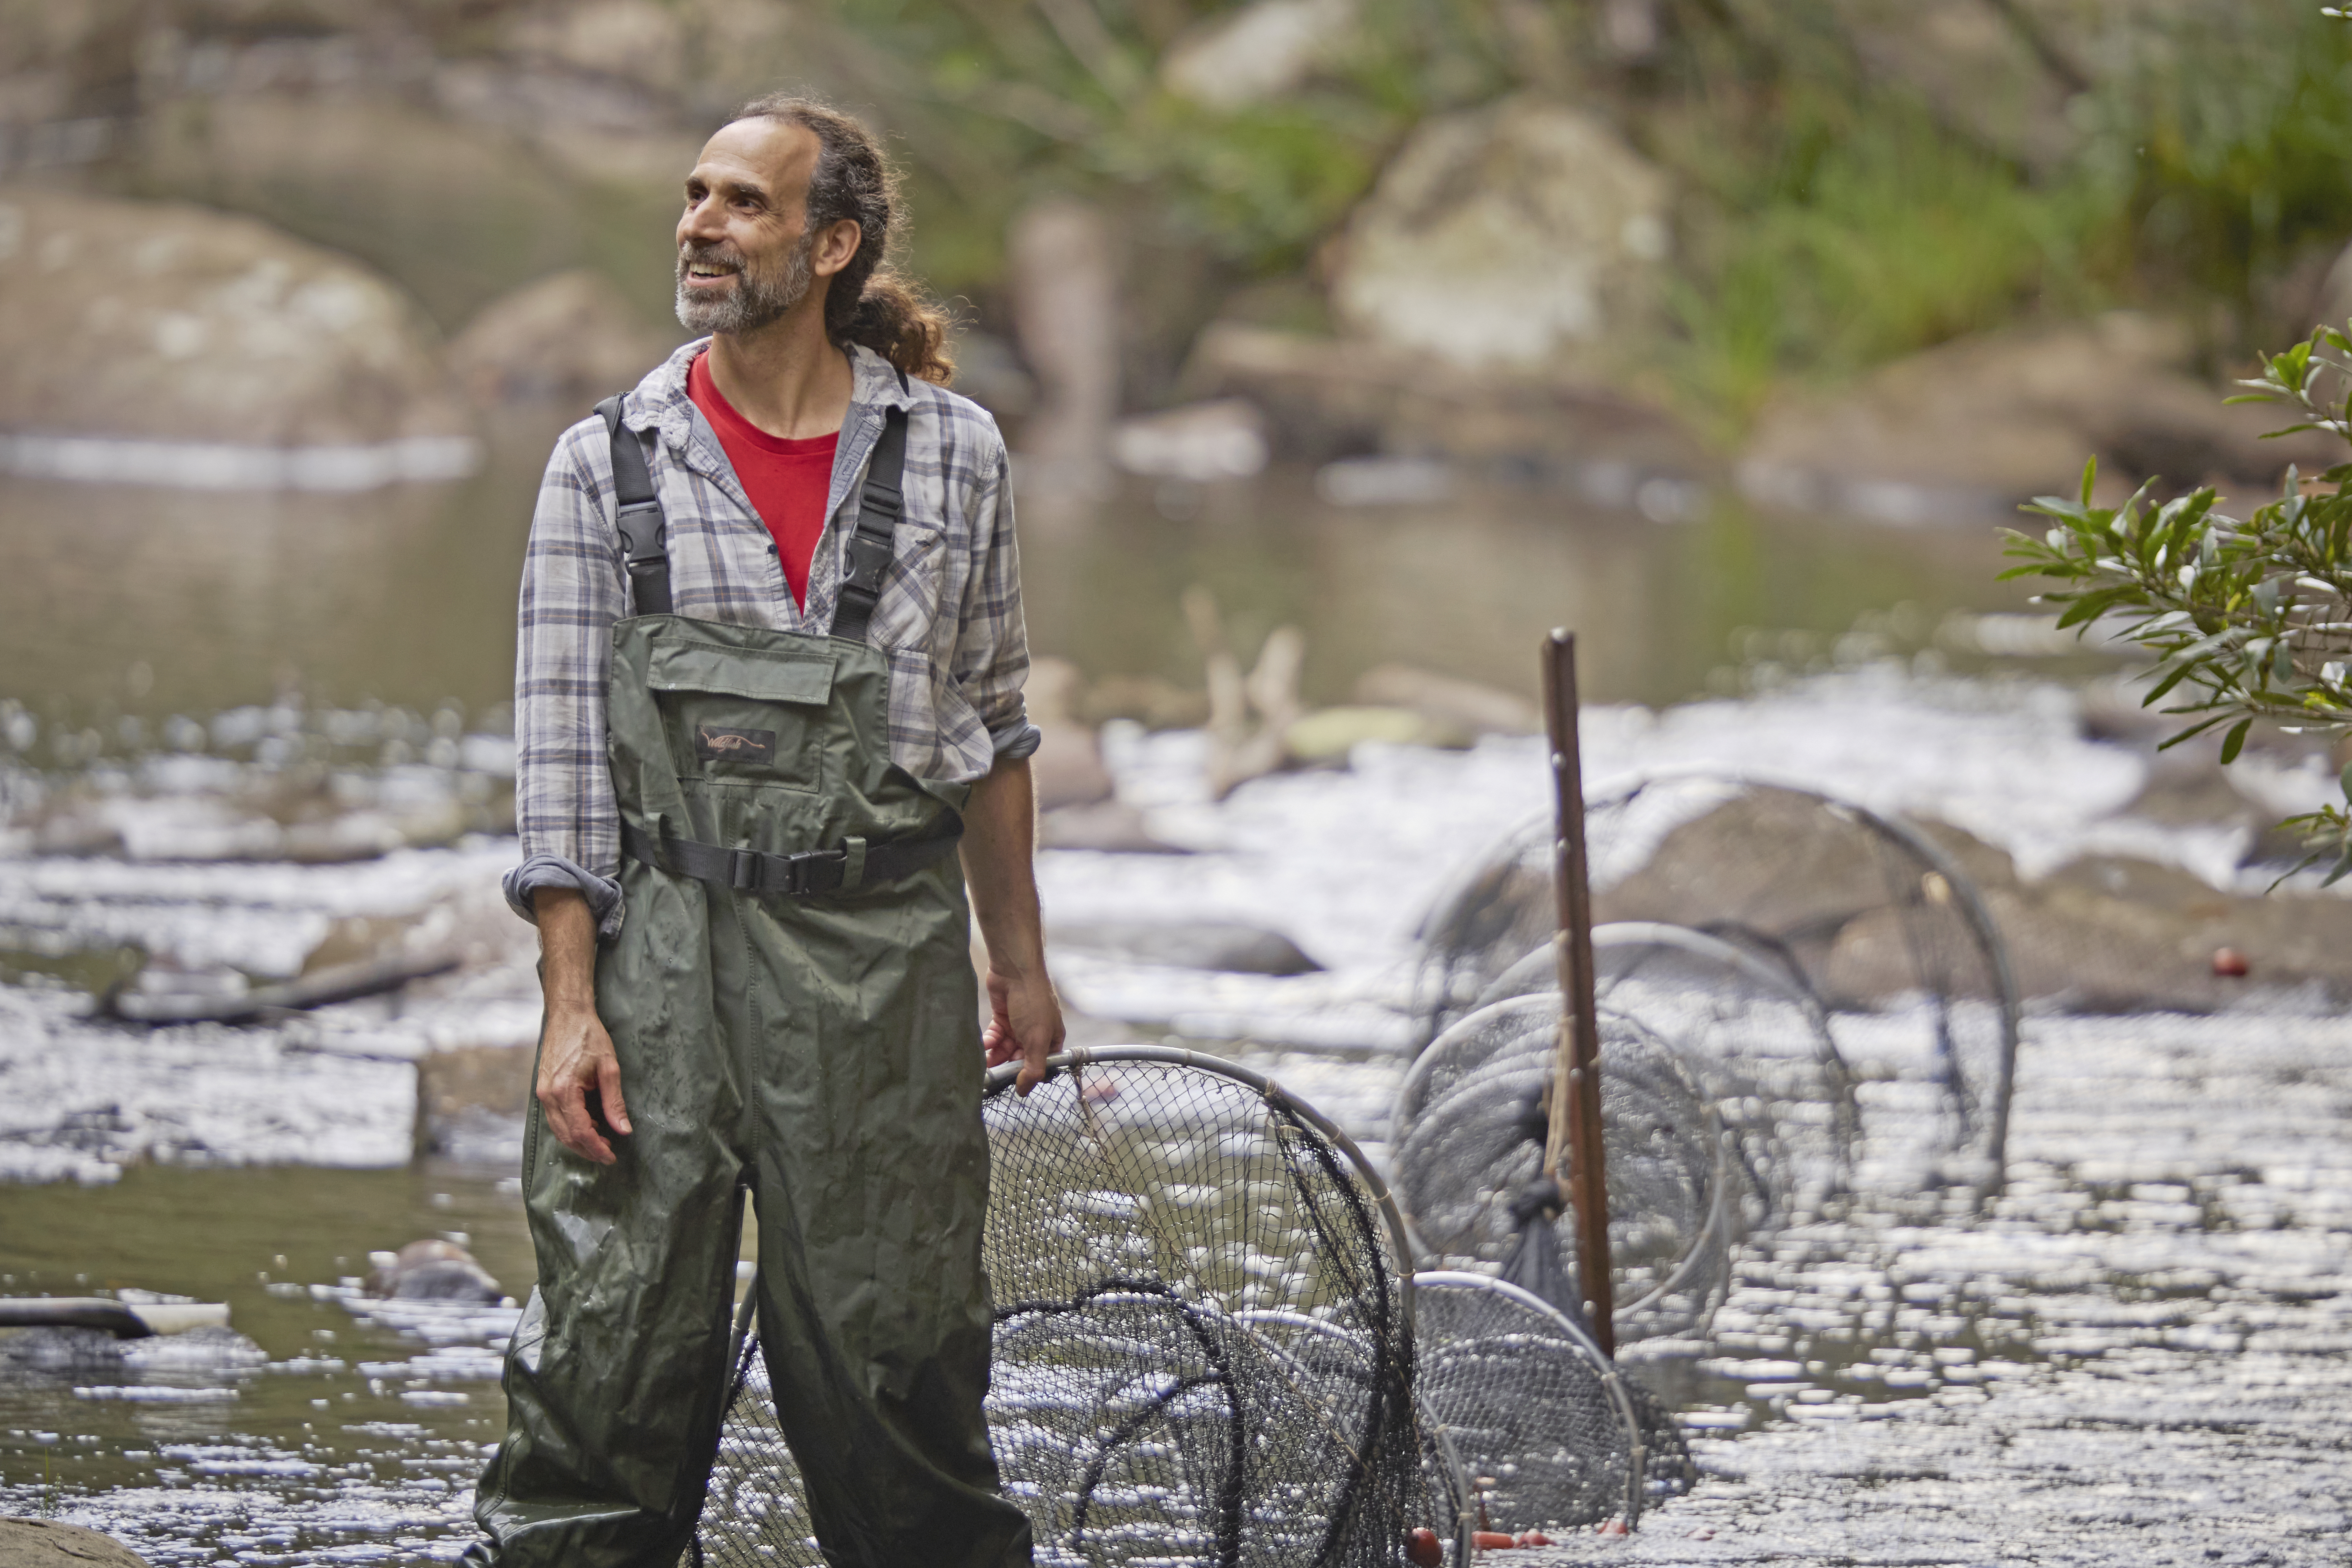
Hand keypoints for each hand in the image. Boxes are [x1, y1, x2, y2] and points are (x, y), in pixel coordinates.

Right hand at [536, 1004, 632, 1163]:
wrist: (567, 1015)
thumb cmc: (589, 1036)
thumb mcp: (609, 1067)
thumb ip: (614, 1101)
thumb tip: (623, 1129)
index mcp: (563, 1091)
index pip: (580, 1131)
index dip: (596, 1148)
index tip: (611, 1156)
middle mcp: (547, 1095)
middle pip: (566, 1136)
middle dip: (587, 1149)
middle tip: (608, 1153)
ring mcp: (542, 1093)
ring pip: (559, 1129)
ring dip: (579, 1140)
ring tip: (601, 1141)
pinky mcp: (543, 1089)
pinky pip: (555, 1117)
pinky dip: (571, 1126)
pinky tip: (589, 1124)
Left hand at [983, 966, 1063, 1095]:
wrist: (1014, 970)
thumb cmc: (1032, 1002)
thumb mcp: (1036, 1039)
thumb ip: (1032, 1068)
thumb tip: (1023, 1091)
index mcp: (1051, 1039)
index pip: (1041, 1066)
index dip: (1028, 1076)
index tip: (1013, 1085)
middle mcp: (1036, 1034)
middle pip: (1020, 1059)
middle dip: (1007, 1067)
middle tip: (994, 1076)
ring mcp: (1019, 1026)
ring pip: (1005, 1050)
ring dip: (995, 1058)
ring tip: (984, 1064)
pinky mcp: (1002, 1018)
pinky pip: (995, 1037)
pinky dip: (989, 1043)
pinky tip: (985, 1045)